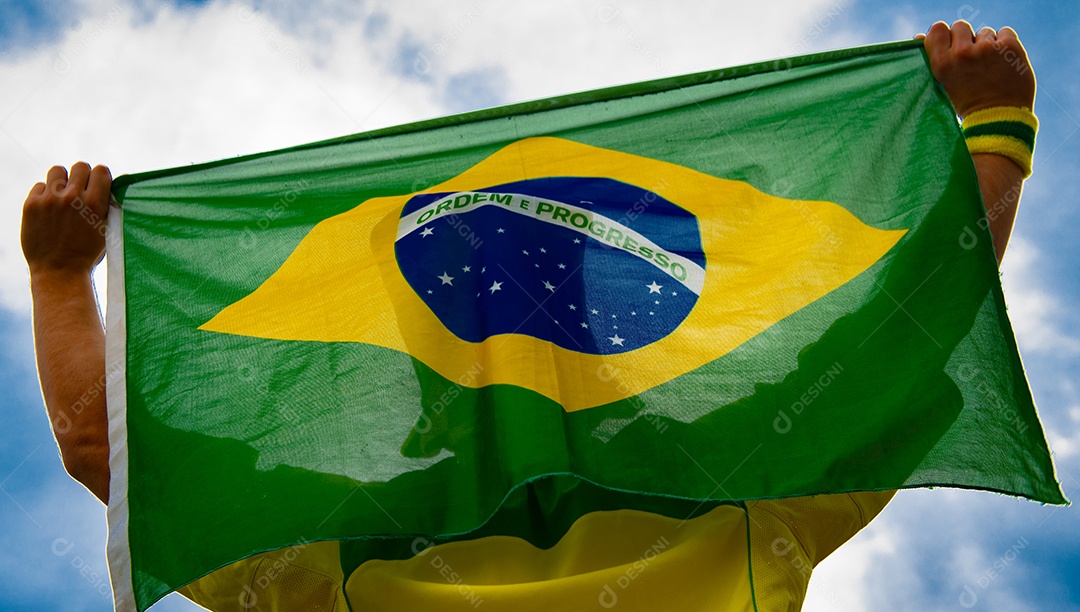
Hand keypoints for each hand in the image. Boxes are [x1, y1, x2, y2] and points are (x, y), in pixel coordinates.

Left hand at [21, 163, 112, 276]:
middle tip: (81, 191)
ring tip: (63, 195)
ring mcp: (49, 200)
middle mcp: (71, 198)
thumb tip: (107, 187)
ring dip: (63, 180)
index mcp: (94, 204)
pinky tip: (50, 209)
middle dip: (83, 177)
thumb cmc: (87, 254)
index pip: (100, 170)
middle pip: (80, 166)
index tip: (98, 186)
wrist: (59, 272)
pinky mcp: (31, 205)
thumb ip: (106, 206)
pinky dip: (46, 194)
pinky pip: (40, 186)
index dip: (101, 177)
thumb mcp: (106, 230)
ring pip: (57, 171)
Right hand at [917, 21, 1034, 117]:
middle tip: (971, 58)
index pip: (937, 29)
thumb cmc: (967, 103)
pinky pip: (1005, 33)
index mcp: (942, 63)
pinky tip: (1002, 62)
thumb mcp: (942, 84)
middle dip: (965, 39)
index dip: (945, 36)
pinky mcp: (1010, 47)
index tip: (950, 47)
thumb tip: (919, 36)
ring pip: (984, 32)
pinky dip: (1004, 45)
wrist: (999, 119)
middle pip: (960, 26)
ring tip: (989, 67)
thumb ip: (932, 59)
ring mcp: (988, 49)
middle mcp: (963, 53)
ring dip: (986, 45)